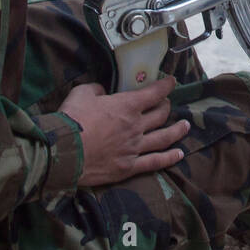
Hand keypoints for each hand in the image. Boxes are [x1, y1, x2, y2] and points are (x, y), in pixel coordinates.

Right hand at [63, 77, 188, 186]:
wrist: (63, 152)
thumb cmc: (72, 119)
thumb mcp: (82, 93)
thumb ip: (96, 89)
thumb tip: (102, 92)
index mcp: (127, 106)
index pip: (153, 93)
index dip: (165, 86)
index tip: (172, 82)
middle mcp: (136, 126)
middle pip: (160, 114)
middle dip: (166, 106)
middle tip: (168, 104)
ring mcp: (134, 148)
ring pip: (163, 138)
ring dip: (177, 130)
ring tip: (186, 126)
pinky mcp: (128, 167)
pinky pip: (154, 162)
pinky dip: (169, 158)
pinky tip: (178, 154)